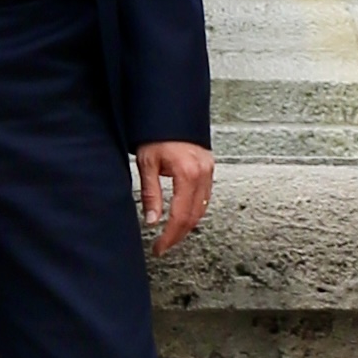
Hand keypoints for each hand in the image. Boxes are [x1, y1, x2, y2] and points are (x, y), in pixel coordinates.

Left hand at [135, 140, 213, 254]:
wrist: (169, 110)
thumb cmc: (156, 132)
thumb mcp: (147, 163)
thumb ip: (151, 194)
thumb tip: (152, 220)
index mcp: (187, 172)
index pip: (180, 215)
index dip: (170, 236)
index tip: (159, 247)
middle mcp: (203, 172)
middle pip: (194, 216)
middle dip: (179, 234)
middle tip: (163, 245)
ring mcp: (209, 169)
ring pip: (202, 208)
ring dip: (187, 224)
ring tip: (171, 234)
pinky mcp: (209, 167)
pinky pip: (205, 196)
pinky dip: (195, 209)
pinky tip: (183, 215)